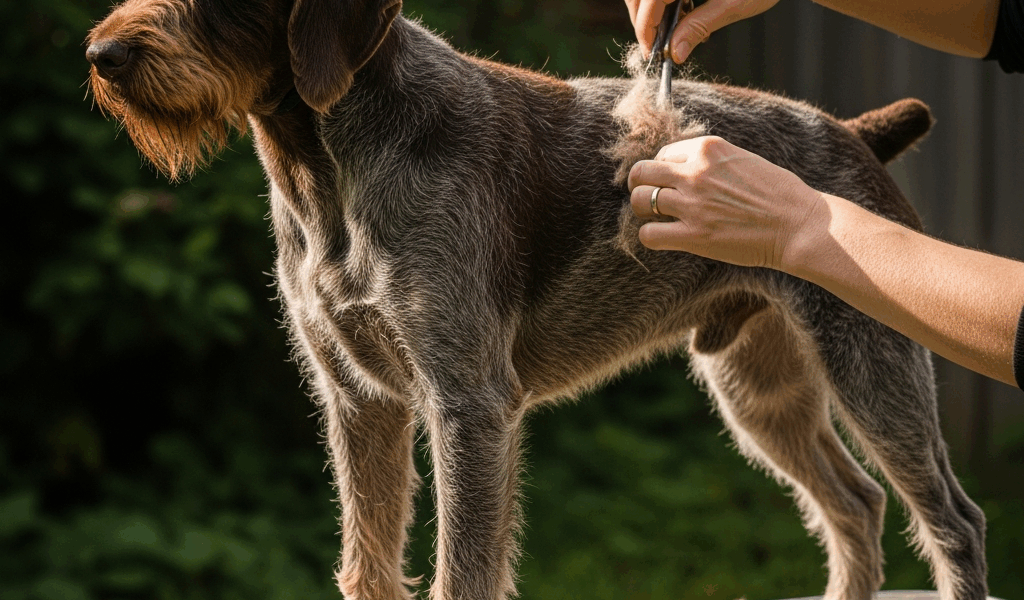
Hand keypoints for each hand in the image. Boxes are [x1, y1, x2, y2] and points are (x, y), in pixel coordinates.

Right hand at [625, 0, 780, 61]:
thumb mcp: (733, 4)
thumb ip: (699, 26)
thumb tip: (676, 53)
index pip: (648, 1)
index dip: (645, 29)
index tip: (651, 53)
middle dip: (643, 21)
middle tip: (657, 47)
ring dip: (651, 11)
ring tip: (675, 30)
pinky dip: (664, 1)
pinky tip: (684, 12)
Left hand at [627, 136, 823, 269]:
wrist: (799, 224)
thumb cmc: (778, 194)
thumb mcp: (742, 159)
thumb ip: (710, 161)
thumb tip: (681, 168)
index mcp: (708, 148)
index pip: (662, 153)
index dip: (662, 170)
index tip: (671, 183)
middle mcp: (695, 172)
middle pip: (641, 172)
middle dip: (641, 185)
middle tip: (651, 199)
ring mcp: (692, 204)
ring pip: (639, 201)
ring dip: (644, 211)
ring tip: (657, 219)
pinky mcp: (694, 235)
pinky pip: (648, 234)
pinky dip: (650, 236)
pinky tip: (665, 237)